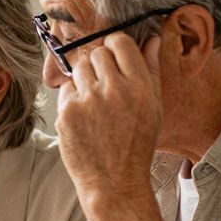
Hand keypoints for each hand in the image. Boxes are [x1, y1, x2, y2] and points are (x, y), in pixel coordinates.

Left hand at [56, 34, 162, 201]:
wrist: (114, 181)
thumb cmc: (136, 144)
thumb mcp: (154, 108)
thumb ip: (151, 70)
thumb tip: (153, 39)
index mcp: (139, 86)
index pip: (120, 42)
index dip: (115, 45)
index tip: (113, 55)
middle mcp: (113, 90)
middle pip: (97, 53)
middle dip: (100, 64)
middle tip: (105, 84)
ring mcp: (87, 101)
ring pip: (79, 68)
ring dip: (85, 80)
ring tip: (95, 103)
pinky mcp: (67, 113)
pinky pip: (66, 90)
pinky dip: (73, 99)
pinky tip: (85, 117)